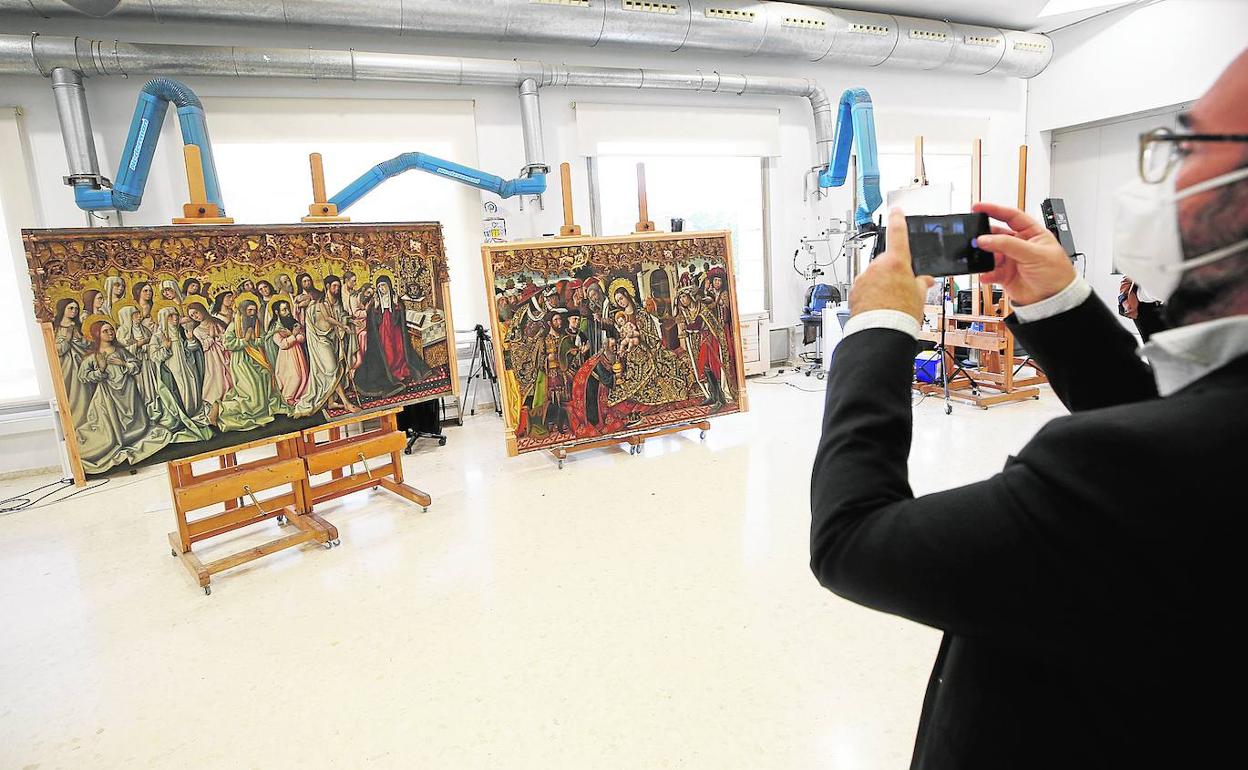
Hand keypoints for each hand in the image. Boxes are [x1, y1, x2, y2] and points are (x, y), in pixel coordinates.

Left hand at [849, 208, 933, 322]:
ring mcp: (864, 278)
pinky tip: (878, 305)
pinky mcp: (854, 290)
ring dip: (881, 284)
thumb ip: (920, 283)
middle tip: (901, 287)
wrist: (881, 332)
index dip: (897, 219)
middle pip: (886, 261)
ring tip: (889, 301)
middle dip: (893, 271)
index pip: (898, 233)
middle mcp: (877, 266)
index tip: (896, 211)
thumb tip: (925, 280)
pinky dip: (870, 294)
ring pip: (874, 276)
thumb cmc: (901, 315)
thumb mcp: (919, 297)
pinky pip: (864, 288)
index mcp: (896, 262)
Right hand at [972, 202, 1075, 305]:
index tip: (978, 207)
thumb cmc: (1057, 273)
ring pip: (991, 253)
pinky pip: (990, 271)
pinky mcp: (1005, 275)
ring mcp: (1011, 259)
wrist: (1056, 299)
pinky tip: (986, 275)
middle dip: (985, 236)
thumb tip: (986, 239)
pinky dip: (986, 273)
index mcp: (1031, 233)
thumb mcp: (1034, 253)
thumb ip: (1008, 244)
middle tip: (975, 238)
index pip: (1010, 215)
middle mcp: (1019, 244)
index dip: (994, 209)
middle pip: (996, 234)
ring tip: (981, 258)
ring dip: (984, 256)